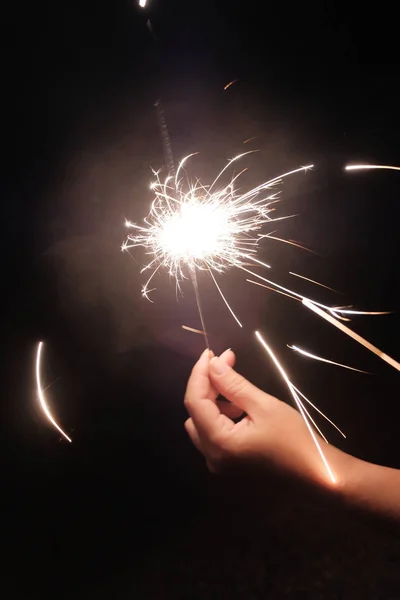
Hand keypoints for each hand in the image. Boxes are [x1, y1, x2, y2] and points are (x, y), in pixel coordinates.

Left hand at [184, 349, 339, 486]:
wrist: (315, 472)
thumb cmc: (294, 438)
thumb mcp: (263, 405)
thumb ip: (233, 384)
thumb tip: (212, 363)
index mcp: (218, 442)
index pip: (194, 402)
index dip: (200, 373)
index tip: (211, 352)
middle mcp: (211, 456)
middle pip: (195, 412)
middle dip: (207, 386)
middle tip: (227, 364)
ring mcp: (218, 462)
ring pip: (201, 423)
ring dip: (214, 401)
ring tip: (237, 390)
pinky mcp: (227, 463)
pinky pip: (212, 433)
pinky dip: (220, 415)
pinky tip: (240, 407)